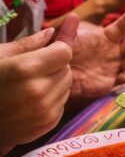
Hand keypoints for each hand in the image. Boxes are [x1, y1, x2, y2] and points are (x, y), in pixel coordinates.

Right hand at [0, 27, 72, 153]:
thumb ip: (28, 44)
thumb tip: (51, 31)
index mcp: (25, 69)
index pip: (65, 52)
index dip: (56, 49)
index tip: (45, 52)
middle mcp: (39, 91)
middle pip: (67, 69)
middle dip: (55, 66)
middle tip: (32, 70)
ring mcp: (45, 111)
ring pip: (67, 87)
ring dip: (54, 83)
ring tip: (29, 86)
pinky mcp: (47, 124)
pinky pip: (62, 104)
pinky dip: (51, 100)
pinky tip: (30, 101)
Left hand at [61, 10, 124, 97]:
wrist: (62, 76)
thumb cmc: (64, 55)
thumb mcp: (66, 42)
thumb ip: (69, 30)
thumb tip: (73, 15)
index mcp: (107, 39)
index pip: (121, 27)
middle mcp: (114, 51)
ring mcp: (115, 66)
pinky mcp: (112, 80)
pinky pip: (123, 79)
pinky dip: (124, 77)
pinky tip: (120, 76)